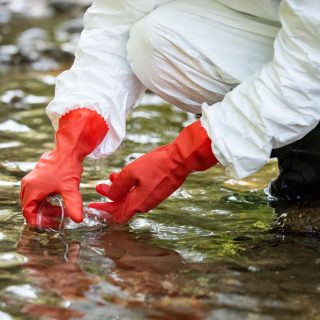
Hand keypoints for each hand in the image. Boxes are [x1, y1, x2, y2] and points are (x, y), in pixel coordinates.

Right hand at [21, 150, 83, 223]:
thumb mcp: (71, 188)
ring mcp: (32, 179)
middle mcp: (29, 184)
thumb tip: (78, 219)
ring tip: (60, 210)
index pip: (28, 212)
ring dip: (45, 206)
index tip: (51, 224)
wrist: (69, 149)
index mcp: (32, 189)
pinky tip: (59, 199)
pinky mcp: (38, 176)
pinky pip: (37, 192)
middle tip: (58, 217)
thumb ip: (73, 205)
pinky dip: (46, 198)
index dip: (39, 221)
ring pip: (34, 199)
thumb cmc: (67, 167)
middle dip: (43, 214)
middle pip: (30, 206)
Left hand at [89, 120, 217, 222]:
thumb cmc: (156, 166)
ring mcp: (152, 197)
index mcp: (137, 204)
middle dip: (109, 196)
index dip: (104, 211)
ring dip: (119, 189)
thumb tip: (110, 196)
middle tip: (99, 187)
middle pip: (122, 206)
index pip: (117, 216)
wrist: (180, 160)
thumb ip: (117, 187)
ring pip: (130, 197)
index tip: (94, 206)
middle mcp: (145, 204)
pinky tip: (126, 174)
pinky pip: (139, 192)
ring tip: (112, 176)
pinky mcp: (157, 190)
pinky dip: (129, 185)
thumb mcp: (130, 173)